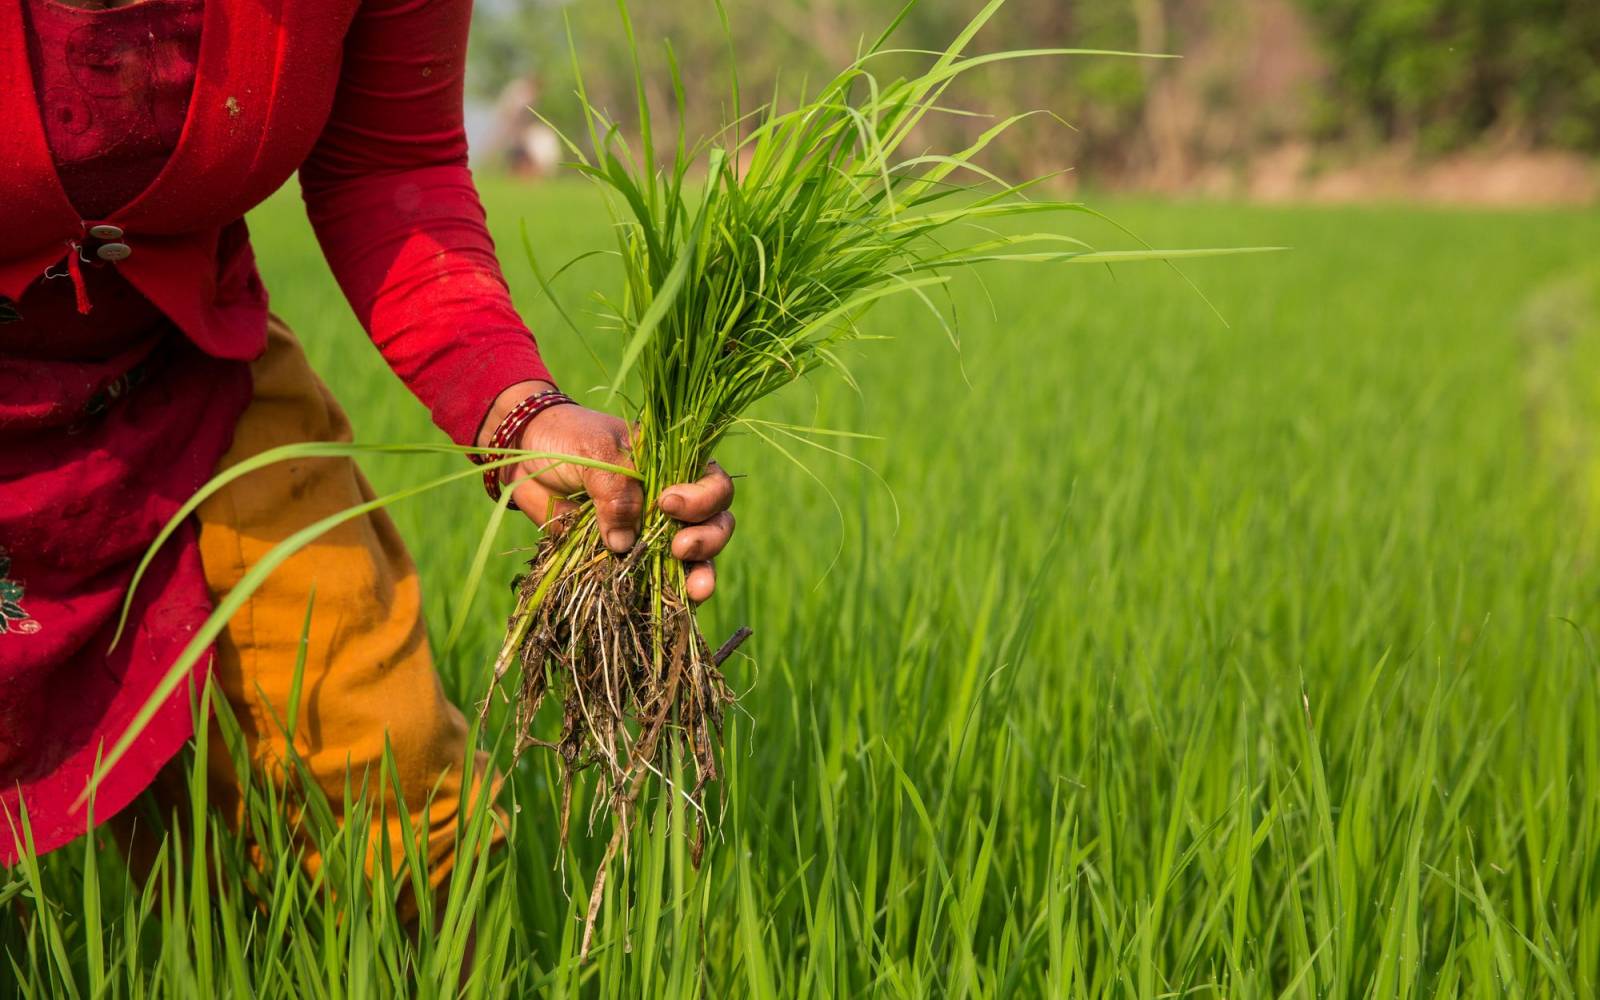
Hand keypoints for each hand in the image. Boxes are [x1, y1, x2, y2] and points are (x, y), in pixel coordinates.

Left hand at [479, 382, 735, 601]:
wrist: (524, 455)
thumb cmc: (567, 439)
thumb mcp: (594, 451)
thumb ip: (615, 490)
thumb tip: (624, 545)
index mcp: (674, 465)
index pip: (712, 483)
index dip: (703, 498)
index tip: (667, 504)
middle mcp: (674, 499)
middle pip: (716, 522)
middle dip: (708, 539)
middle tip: (680, 548)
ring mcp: (654, 531)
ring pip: (698, 556)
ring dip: (702, 573)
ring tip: (694, 589)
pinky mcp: (629, 558)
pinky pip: (658, 580)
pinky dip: (670, 595)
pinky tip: (679, 604)